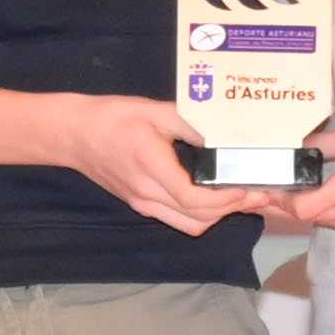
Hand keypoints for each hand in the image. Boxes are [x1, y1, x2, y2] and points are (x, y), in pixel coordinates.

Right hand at [36, 92, 239, 233]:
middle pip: (198, 217)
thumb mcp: (154, 110)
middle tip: (260, 192)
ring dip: (220, 215)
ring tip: (243, 196)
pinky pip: (178, 220)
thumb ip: (192, 123)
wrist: (74, 134)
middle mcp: (147, 193)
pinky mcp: (141, 205)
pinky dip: (202, 215)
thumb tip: (228, 135)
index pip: (194, 199)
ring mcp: (143, 204)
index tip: (249, 186)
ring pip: (190, 224)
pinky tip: (217, 199)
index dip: (226, 199)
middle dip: (233, 208)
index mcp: (150, 166)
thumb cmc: (114, 117)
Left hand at [273, 122, 334, 246]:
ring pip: (329, 223)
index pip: (301, 208)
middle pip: (311, 217)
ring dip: (320, 209)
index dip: (280, 202)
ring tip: (322, 189)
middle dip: (295, 204)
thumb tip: (297, 149)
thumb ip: (324, 143)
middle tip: (282, 190)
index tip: (269, 192)